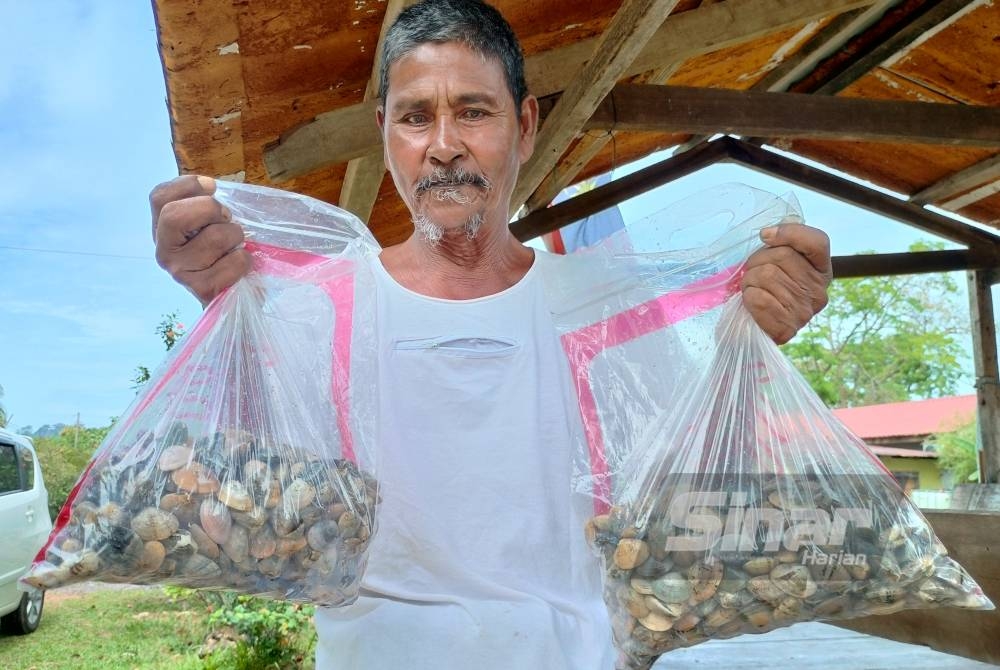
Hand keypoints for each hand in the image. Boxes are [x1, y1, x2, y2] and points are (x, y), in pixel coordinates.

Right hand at [150, 175, 251, 305]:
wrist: (232, 298)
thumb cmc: (222, 254)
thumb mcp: (208, 225)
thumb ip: (203, 205)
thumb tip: (210, 186)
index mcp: (163, 230)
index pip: (159, 197)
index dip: (187, 185)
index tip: (212, 187)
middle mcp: (164, 251)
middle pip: (175, 215)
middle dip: (210, 209)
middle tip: (226, 218)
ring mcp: (180, 272)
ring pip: (214, 237)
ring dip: (236, 235)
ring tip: (236, 245)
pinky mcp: (202, 289)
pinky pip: (233, 262)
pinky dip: (245, 259)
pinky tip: (240, 264)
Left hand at [741, 222, 831, 343]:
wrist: (750, 334)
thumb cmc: (763, 292)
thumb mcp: (775, 263)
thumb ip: (779, 246)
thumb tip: (767, 233)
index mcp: (821, 271)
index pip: (818, 242)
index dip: (790, 233)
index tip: (765, 236)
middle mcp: (819, 291)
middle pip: (782, 256)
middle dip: (756, 261)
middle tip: (752, 274)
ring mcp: (804, 311)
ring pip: (765, 275)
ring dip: (748, 280)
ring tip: (751, 289)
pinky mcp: (786, 328)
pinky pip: (758, 298)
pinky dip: (747, 297)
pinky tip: (750, 303)